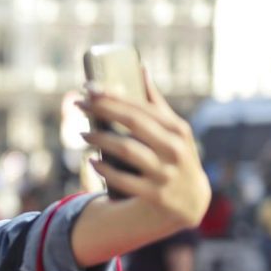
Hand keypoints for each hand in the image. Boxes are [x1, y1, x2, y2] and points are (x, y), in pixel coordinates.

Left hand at [79, 69, 210, 230]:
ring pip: (126, 150)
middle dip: (103, 110)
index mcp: (177, 129)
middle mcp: (174, 149)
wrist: (191, 202)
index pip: (141, 106)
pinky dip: (105, 170)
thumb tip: (140, 68)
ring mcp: (165, 173)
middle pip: (133, 123)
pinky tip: (92, 161)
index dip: (113, 96)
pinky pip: (123, 180)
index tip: (89, 87)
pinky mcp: (155, 195)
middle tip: (79, 104)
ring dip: (100, 140)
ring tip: (83, 134)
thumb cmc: (175, 157)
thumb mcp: (174, 131)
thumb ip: (156, 103)